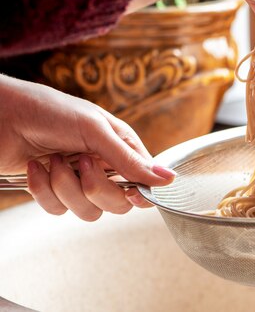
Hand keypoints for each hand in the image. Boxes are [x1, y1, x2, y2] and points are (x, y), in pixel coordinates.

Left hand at [0, 75, 173, 220]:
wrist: (1, 115)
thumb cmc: (49, 111)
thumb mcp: (95, 131)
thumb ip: (130, 160)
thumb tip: (169, 179)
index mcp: (122, 148)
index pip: (145, 182)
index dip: (141, 193)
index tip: (131, 193)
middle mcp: (104, 167)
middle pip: (118, 203)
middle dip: (96, 187)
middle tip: (82, 162)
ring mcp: (78, 180)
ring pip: (88, 211)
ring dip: (66, 187)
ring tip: (54, 160)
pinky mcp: (53, 191)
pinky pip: (58, 209)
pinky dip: (43, 189)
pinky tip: (36, 166)